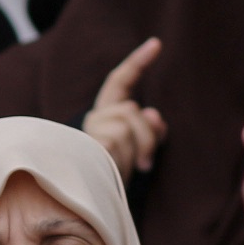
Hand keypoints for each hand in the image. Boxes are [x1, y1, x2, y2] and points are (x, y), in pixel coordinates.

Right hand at [82, 37, 166, 177]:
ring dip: (137, 150)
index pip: (120, 81)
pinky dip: (127, 158)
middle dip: (147, 136)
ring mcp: (88, 133)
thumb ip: (150, 128)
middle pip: (130, 110)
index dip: (138, 62)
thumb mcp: (140, 148)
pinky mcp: (86, 146)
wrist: (94, 201)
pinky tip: (124, 171)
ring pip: (125, 127)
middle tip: (147, 162)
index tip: (157, 43)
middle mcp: (94, 119)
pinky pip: (116, 142)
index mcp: (107, 113)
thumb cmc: (119, 175)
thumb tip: (154, 115)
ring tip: (133, 168)